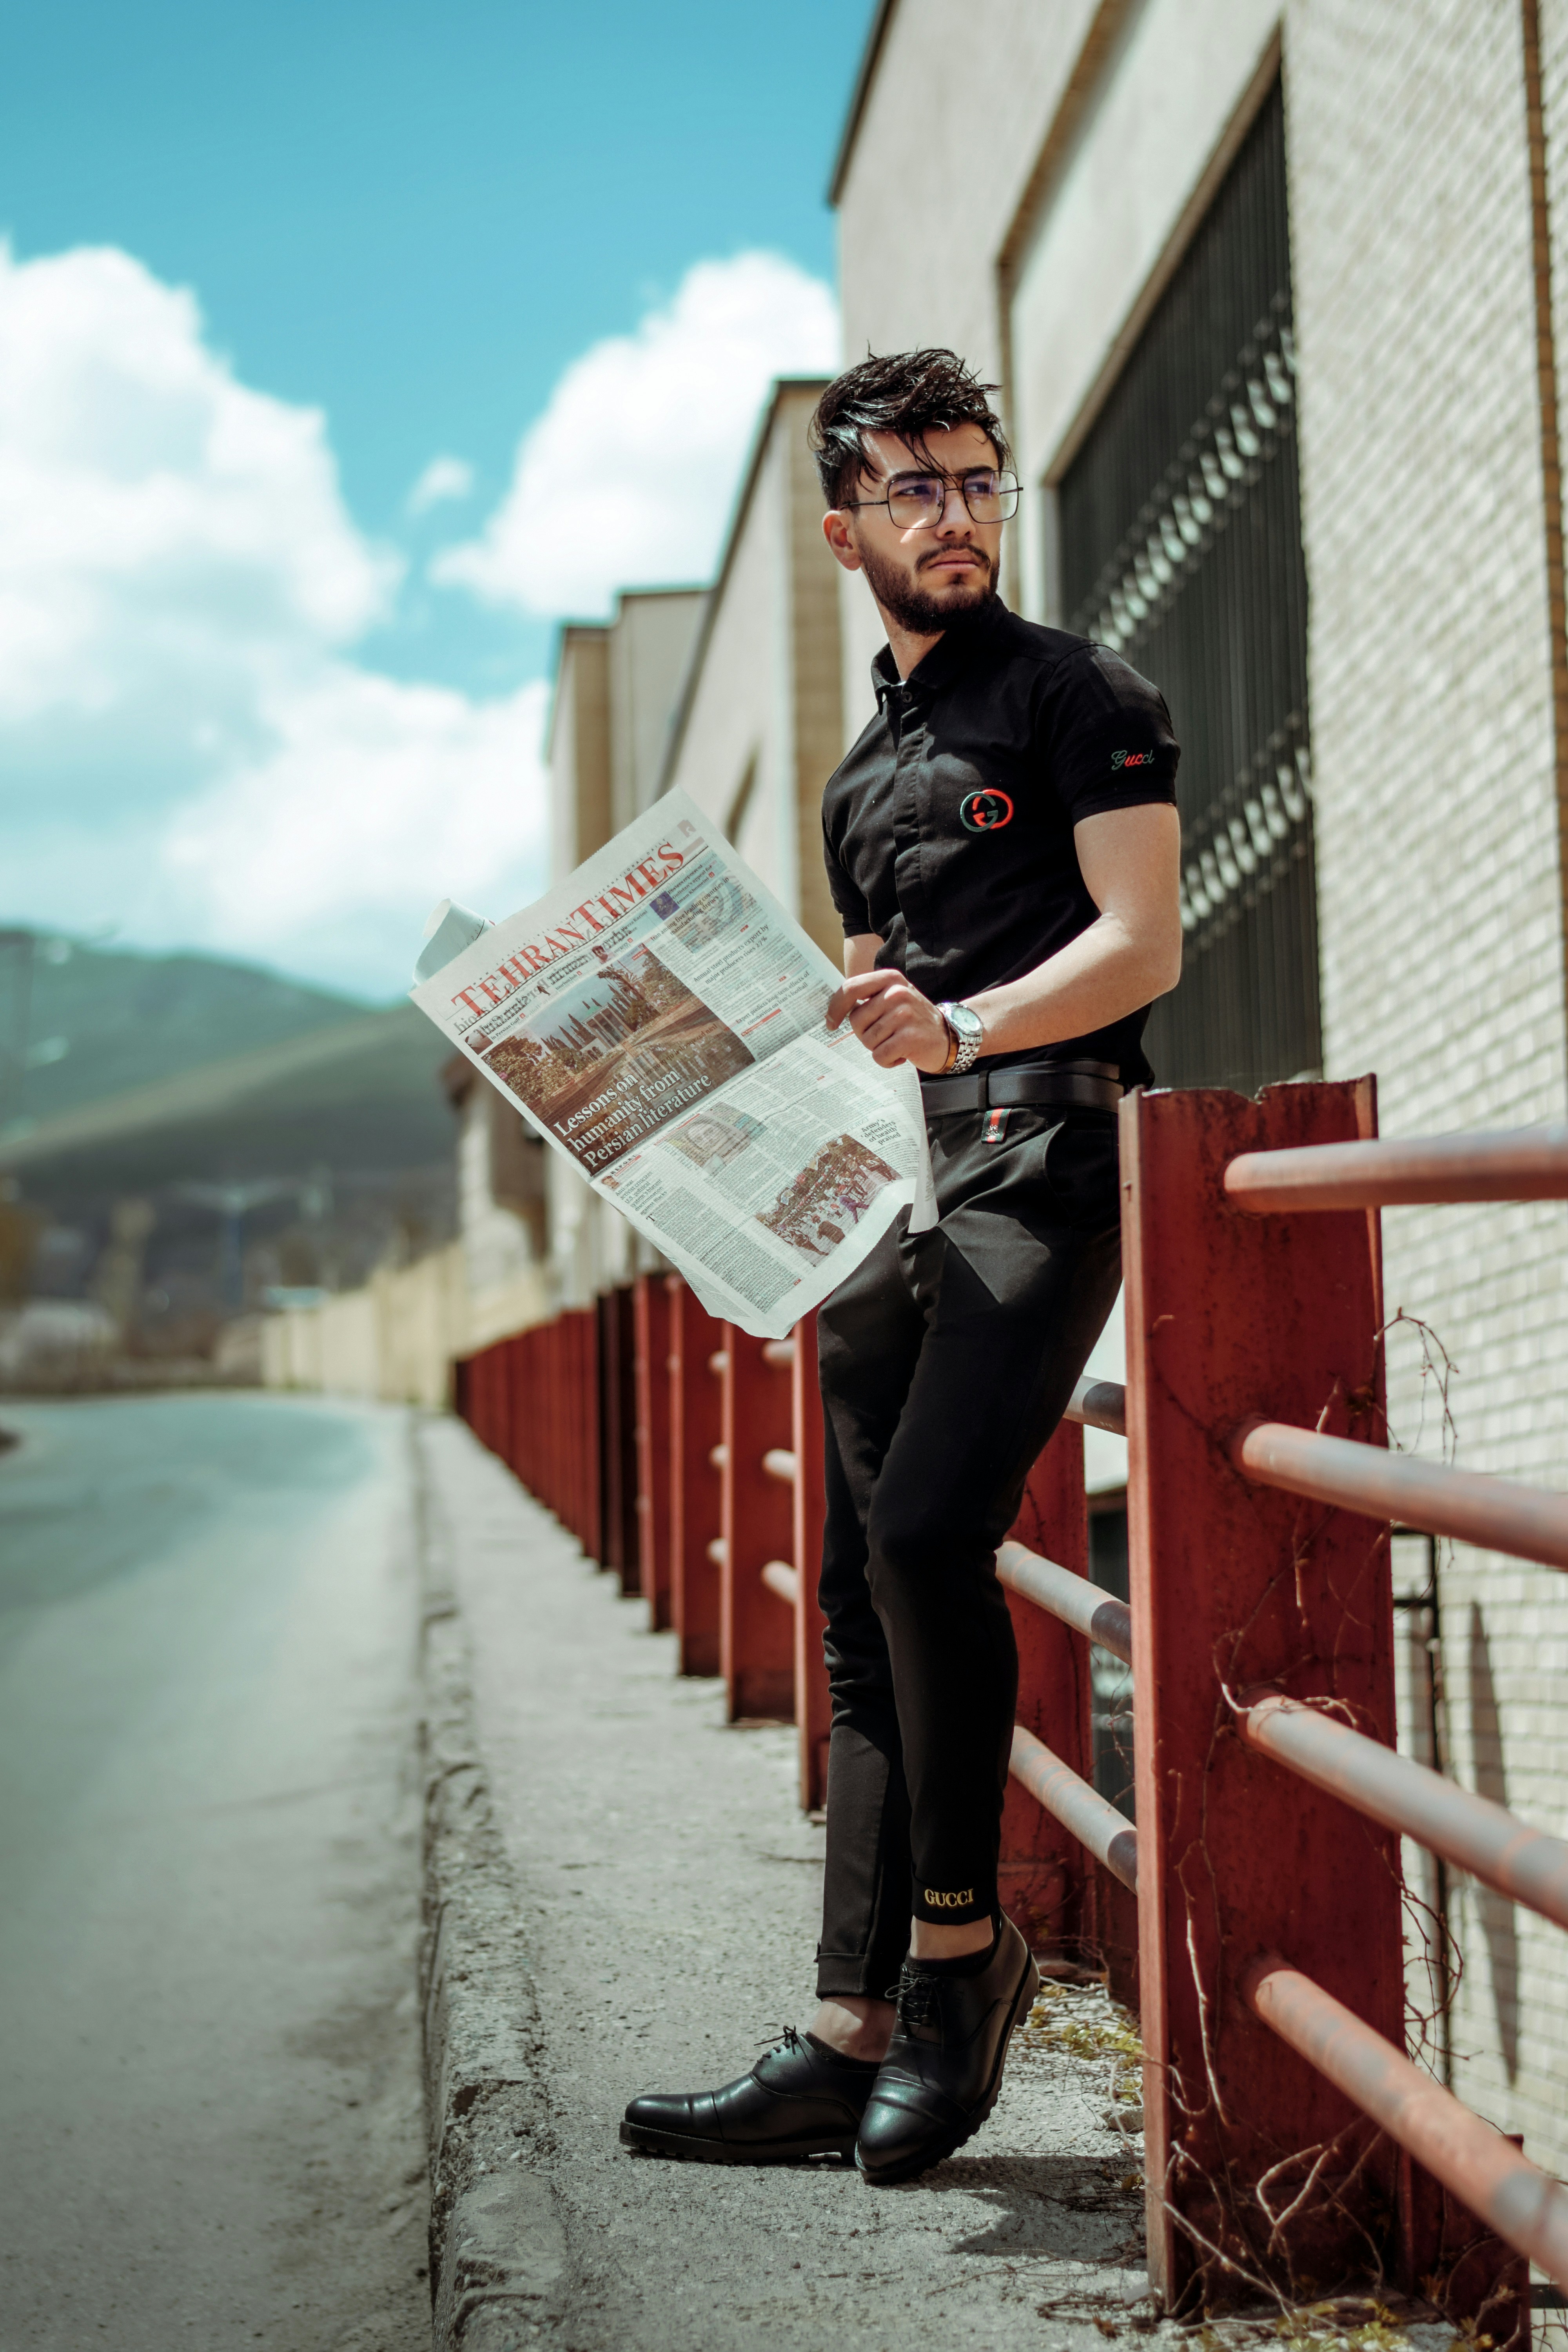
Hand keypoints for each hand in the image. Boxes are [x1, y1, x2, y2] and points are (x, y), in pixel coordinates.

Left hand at [824, 969, 955, 1071]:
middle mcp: (897, 992)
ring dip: (878, 1047)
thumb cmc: (913, 1020)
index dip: (835, 1008)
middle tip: (885, 1034)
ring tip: (896, 1042)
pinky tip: (902, 1054)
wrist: (948, 1037)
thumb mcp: (893, 998)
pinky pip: (879, 1055)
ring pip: (867, 1040)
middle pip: (856, 1020)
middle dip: (864, 1033)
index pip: (850, 988)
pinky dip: (887, 1060)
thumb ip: (867, 998)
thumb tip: (833, 1009)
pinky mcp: (910, 1037)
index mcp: (890, 979)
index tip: (830, 1023)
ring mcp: (905, 1014)